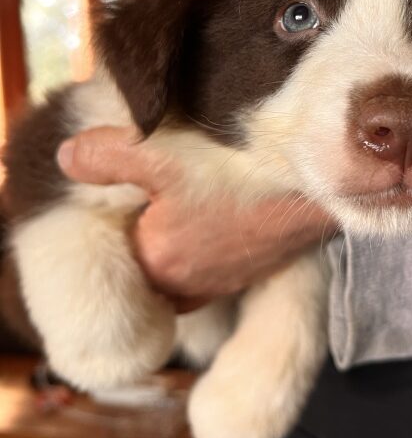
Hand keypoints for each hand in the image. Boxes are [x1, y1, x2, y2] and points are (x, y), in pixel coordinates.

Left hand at [57, 127, 336, 309]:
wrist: (319, 185)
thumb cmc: (237, 172)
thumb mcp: (160, 154)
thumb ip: (106, 157)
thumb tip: (66, 159)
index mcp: (158, 259)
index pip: (119, 256)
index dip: (116, 226)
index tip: (123, 199)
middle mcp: (191, 284)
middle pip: (152, 269)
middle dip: (146, 243)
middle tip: (149, 202)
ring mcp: (229, 279)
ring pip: (186, 273)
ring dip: (180, 248)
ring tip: (184, 209)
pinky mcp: (260, 268)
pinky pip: (220, 266)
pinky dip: (213, 247)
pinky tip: (226, 213)